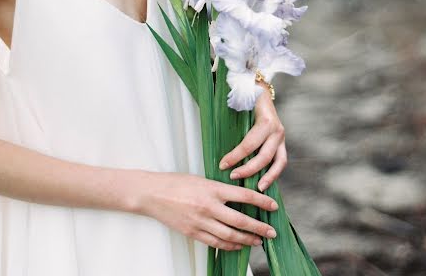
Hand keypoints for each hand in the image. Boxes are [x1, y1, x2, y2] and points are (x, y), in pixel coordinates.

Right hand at [136, 171, 278, 250]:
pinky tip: (238, 245)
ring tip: (257, 241)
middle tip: (272, 232)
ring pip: (230, 235)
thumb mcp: (202, 179)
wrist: (152, 194)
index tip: (273, 206)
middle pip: (240, 220)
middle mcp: (208, 206)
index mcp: (212, 189)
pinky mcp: (193, 233)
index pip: (244, 196)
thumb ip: (220, 189)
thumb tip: (240, 196)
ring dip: (246, 239)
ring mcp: (200, 222)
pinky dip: (229, 245)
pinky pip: (216, 242)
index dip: (261, 202)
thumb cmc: (176, 182)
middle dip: (259, 227)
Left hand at [219, 83, 286, 191]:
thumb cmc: (247, 95)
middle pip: (264, 156)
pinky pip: (280, 161)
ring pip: (278, 162)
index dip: (236, 156)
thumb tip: (209, 122)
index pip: (250, 144)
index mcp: (266, 120)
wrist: (261, 88)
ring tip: (258, 189)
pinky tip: (264, 183)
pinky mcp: (282, 143)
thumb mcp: (238, 100)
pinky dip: (274, 173)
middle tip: (233, 176)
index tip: (222, 164)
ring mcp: (282, 137)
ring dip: (269, 177)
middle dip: (248, 169)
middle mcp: (277, 130)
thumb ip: (229, 112)